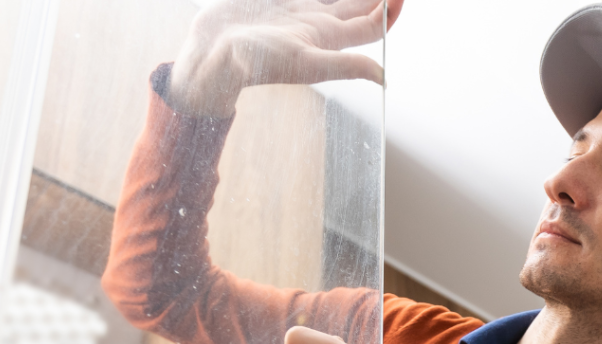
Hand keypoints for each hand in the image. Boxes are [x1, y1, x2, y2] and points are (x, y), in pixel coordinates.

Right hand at [169, 0, 402, 117]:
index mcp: (329, 36)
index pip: (374, 23)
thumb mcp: (304, 63)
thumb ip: (345, 66)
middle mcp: (317, 21)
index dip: (393, 7)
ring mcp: (296, 8)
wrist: (209, 57)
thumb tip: (384, 78)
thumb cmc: (255, 62)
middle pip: (359, 2)